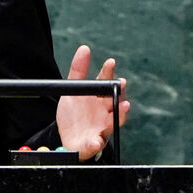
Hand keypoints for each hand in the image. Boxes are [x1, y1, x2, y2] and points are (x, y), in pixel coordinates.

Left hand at [56, 45, 129, 161]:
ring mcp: (102, 128)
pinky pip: (95, 144)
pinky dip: (95, 143)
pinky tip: (94, 140)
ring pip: (113, 122)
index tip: (110, 62)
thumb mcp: (72, 92)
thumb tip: (84, 48)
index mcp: (99, 98)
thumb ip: (78, 71)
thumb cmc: (75, 114)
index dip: (108, 73)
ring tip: (124, 106)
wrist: (68, 139)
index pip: (106, 83)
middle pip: (115, 101)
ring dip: (120, 115)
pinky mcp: (94, 144)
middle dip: (119, 93)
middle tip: (120, 83)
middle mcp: (105, 112)